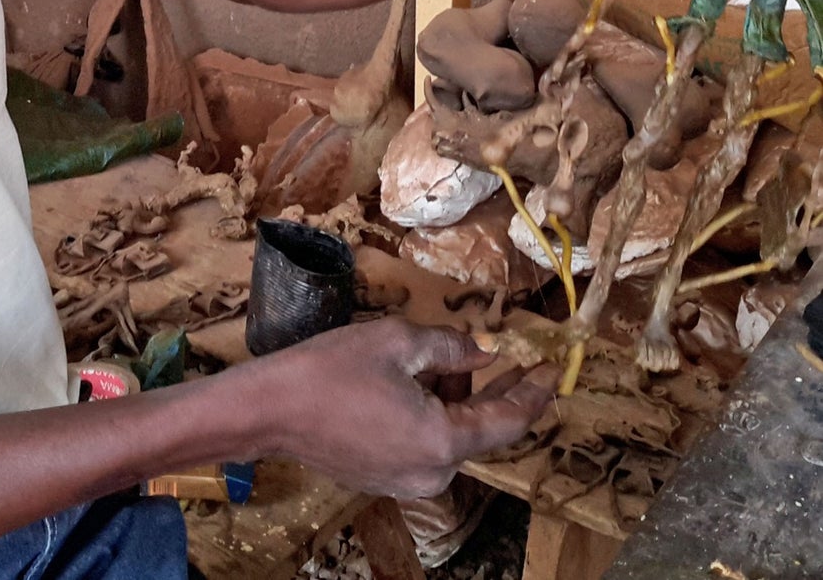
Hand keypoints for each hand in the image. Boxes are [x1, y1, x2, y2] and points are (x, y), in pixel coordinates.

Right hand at [243, 318, 556, 497]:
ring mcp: (406, 482)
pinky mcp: (382, 479)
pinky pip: (424, 447)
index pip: (507, 422)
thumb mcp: (397, 342)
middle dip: (496, 394)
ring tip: (452, 360)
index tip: (554, 371)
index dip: (533, 394)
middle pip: (479, 432)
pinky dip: (433, 416)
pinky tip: (421, 384)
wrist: (270, 410)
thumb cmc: (332, 370)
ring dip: (458, 401)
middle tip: (517, 361)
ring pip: (450, 438)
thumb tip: (483, 353)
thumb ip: (449, 348)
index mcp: (442, 442)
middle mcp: (433, 474)